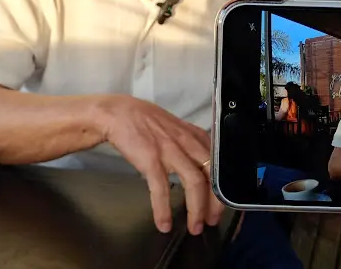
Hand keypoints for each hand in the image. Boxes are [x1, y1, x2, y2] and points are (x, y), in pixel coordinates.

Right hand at [98, 95, 224, 235]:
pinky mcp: (151, 159)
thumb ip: (191, 144)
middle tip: (211, 221)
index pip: (218, 163)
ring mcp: (170, 150)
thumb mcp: (176, 129)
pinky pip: (162, 189)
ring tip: (194, 227)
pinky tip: (163, 224)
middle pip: (212, 174)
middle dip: (215, 202)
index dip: (221, 188)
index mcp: (195, 136)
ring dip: (196, 209)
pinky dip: (163, 209)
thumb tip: (203, 166)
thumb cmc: (147, 122)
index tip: (219, 206)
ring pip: (194, 182)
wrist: (119, 113)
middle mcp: (187, 142)